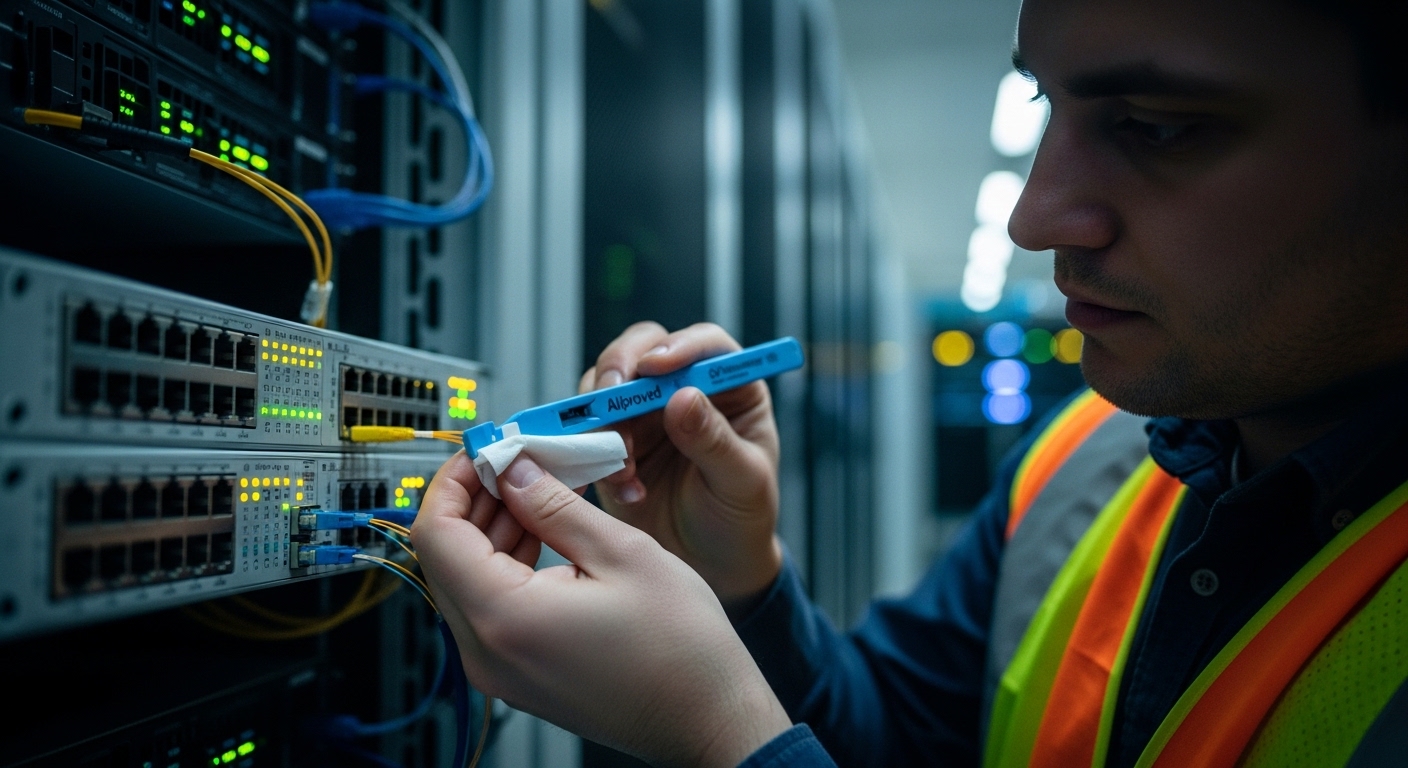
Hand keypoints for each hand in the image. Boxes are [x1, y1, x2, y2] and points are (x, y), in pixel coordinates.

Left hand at [411, 451, 791, 767]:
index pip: (436, 533)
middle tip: (515, 460)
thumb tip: (514, 471)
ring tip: (537, 487)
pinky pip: (490, 606)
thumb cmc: (681, 649)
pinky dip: (506, 561)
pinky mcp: (518, 674)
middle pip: (444, 556)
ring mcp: (499, 670)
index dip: (453, 480)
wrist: (707, 718)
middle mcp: (487, 653)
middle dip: (473, 498)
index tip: (483, 449)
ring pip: (465, 579)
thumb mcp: (622, 553)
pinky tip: (544, 530)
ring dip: (491, 527)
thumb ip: (555, 506)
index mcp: (505, 618)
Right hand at [584, 322, 783, 607]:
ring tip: (624, 465)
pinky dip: (591, 451)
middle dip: (621, 365)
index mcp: (731, 387)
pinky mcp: (611, 440)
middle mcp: (682, 388)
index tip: (657, 367)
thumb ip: (714, 441)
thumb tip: (683, 397)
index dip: (679, 346)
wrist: (711, 565)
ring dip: (604, 417)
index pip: (705, 346)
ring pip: (605, 384)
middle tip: (610, 395)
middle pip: (643, 349)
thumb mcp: (741, 483)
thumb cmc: (740, 518)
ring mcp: (642, 413)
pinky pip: (585, 429)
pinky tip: (620, 487)